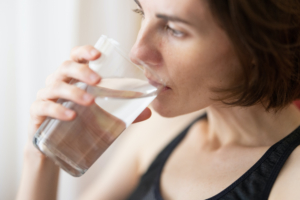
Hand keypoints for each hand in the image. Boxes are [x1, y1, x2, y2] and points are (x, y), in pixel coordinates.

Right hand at [28, 45, 150, 150]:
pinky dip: (57, 109)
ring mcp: (46, 97)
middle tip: (98, 81)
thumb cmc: (80, 123)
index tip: (98, 54)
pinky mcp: (37, 113)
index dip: (85, 52)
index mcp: (74, 78)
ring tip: (90, 102)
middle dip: (82, 71)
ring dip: (73, 92)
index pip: (76, 57)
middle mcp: (58, 82)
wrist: (56, 147)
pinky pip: (43, 107)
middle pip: (65, 67)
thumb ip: (124, 113)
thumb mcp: (102, 116)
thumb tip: (149, 113)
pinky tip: (71, 115)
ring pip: (55, 86)